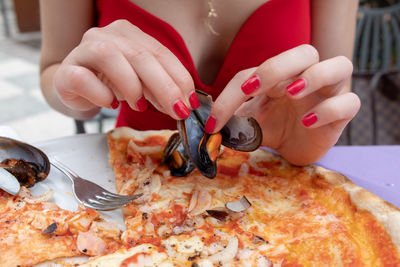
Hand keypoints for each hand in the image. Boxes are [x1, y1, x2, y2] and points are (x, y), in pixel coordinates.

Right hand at [53, 20, 198, 119]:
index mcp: (130, 34)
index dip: (179, 78)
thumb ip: (160, 88)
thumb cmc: (111, 83)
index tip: (191, 103)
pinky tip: (110, 104)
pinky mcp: (66, 71)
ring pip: (109, 56)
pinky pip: (83, 78)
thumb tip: (184, 105)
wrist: (74, 87)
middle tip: (177, 111)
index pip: (160, 53)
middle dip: (164, 86)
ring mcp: (83, 49)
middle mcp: (106, 35)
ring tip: (138, 106)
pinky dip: (101, 94)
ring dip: (131, 85)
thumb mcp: (141, 83)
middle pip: (140, 55)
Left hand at [205, 45, 359, 164]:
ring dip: (314, 76)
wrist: (294, 149)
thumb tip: (205, 124)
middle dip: (277, 66)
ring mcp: (328, 93)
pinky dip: (329, 109)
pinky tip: (308, 121)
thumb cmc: (273, 128)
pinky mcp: (343, 114)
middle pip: (304, 52)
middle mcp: (306, 76)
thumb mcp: (249, 121)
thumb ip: (232, 117)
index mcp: (279, 75)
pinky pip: (349, 102)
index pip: (254, 73)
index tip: (214, 121)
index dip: (231, 94)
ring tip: (291, 93)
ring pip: (340, 64)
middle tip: (253, 88)